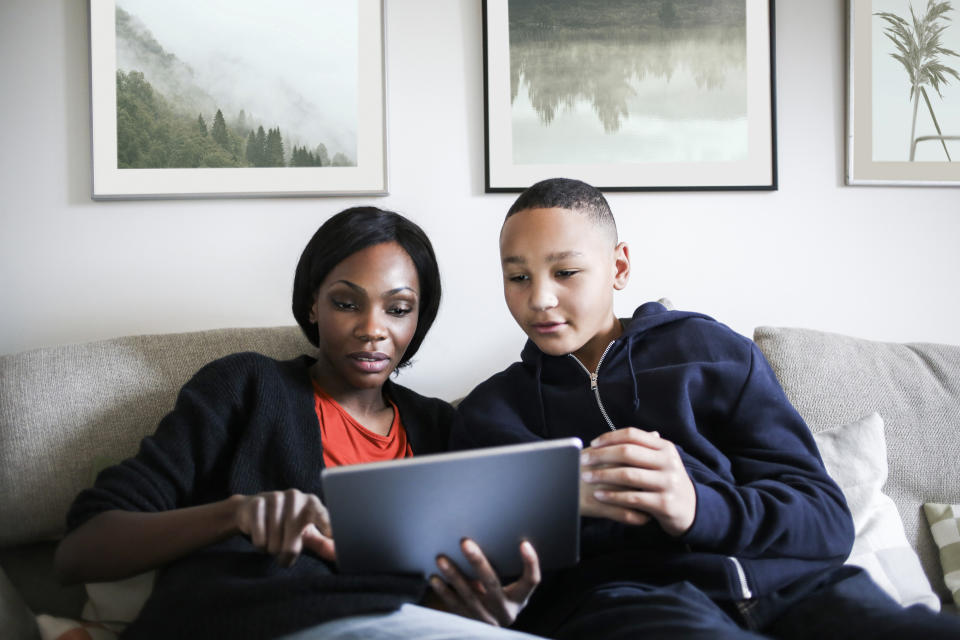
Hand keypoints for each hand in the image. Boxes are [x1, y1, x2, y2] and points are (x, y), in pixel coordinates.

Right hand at [233, 489, 335, 565]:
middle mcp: (296, 497)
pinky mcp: (257, 504)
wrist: (253, 511)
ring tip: (273, 541)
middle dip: (288, 555)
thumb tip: (336, 555)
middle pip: (294, 541)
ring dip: (272, 550)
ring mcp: (275, 497)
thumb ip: (323, 543)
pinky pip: (260, 538)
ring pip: (275, 543)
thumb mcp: (307, 533)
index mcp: (312, 503)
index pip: (322, 516)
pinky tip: (262, 537)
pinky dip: (260, 546)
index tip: (331, 537)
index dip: (327, 528)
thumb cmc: (287, 525)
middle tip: (285, 558)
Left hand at [428, 538, 539, 626]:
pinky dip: (444, 591)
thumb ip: (501, 571)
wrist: (489, 629)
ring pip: (468, 595)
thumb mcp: (511, 591)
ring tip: (441, 558)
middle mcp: (504, 610)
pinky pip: (454, 605)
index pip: (531, 581)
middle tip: (465, 542)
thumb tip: (483, 535)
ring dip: (453, 575)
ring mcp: (485, 618)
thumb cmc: (501, 600)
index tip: (524, 543)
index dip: (530, 563)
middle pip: (492, 584)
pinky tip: (435, 578)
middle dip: (478, 562)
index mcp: (518, 599)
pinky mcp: (468, 622)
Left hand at [580, 428, 695, 535]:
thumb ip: (639, 448)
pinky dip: (612, 496)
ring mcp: (667, 483)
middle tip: (584, 460)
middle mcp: (668, 462)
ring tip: (587, 477)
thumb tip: (605, 439)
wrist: (691, 509)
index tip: (592, 444)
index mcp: (665, 447)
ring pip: (628, 475)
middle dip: (601, 456)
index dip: (609, 437)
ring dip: (603, 475)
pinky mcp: (664, 504)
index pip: (633, 435)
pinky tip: (599, 495)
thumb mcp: (659, 461)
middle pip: (628, 452)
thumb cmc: (666, 481)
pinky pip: (632, 498)